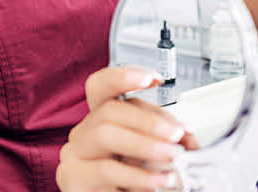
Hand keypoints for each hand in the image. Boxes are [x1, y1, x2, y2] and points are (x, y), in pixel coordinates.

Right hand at [57, 67, 196, 191]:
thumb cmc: (132, 185)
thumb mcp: (153, 157)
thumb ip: (166, 141)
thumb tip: (186, 136)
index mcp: (102, 120)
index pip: (102, 86)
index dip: (123, 77)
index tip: (153, 78)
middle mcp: (84, 132)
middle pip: (109, 109)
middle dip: (148, 120)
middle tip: (176, 134)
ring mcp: (74, 154)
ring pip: (105, 134)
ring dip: (144, 144)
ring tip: (171, 157)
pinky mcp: (72, 177)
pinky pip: (106, 169)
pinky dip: (138, 176)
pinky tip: (158, 181)